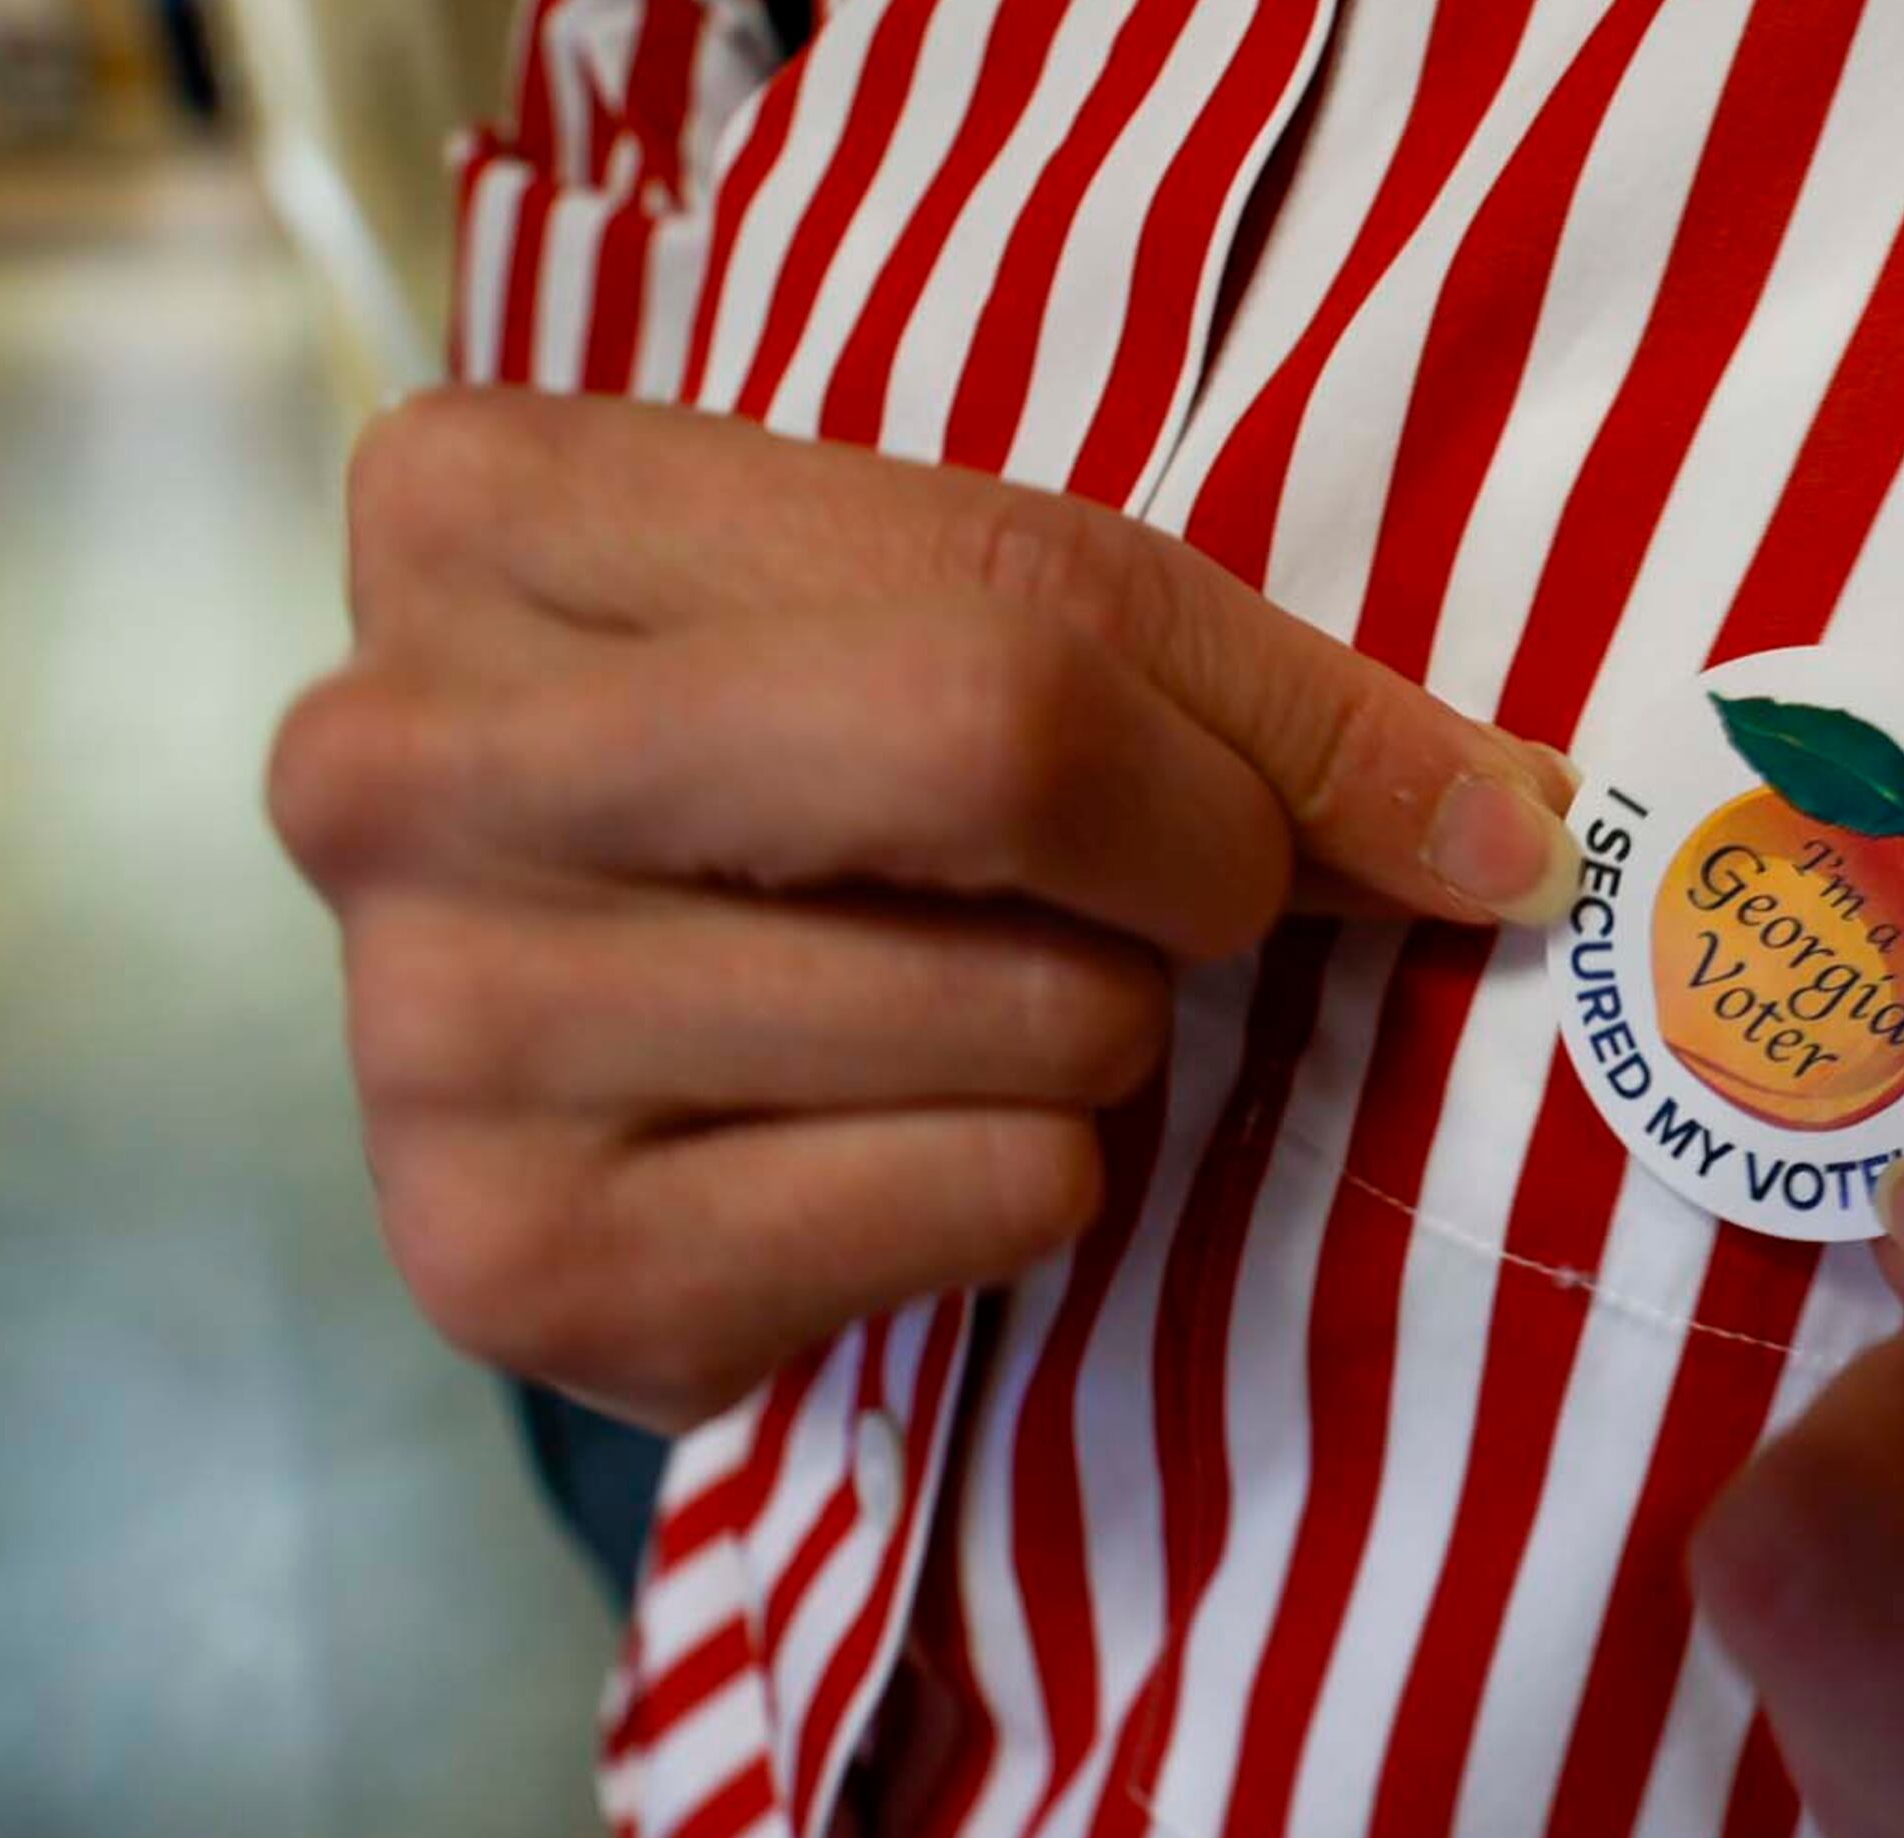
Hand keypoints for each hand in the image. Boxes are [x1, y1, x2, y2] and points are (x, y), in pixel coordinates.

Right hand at [270, 390, 1577, 1427]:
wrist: (590, 1038)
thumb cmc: (799, 779)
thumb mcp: (987, 633)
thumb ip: (1246, 698)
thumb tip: (1514, 834)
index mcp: (484, 507)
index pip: (1012, 610)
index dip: (1239, 740)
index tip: (1352, 815)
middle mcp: (389, 758)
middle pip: (986, 766)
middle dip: (1189, 872)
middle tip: (1173, 920)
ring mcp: (425, 1027)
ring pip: (1020, 1024)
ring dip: (1092, 1049)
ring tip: (960, 1023)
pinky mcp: (505, 1264)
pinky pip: (975, 1206)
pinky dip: (1021, 1196)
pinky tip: (881, 1153)